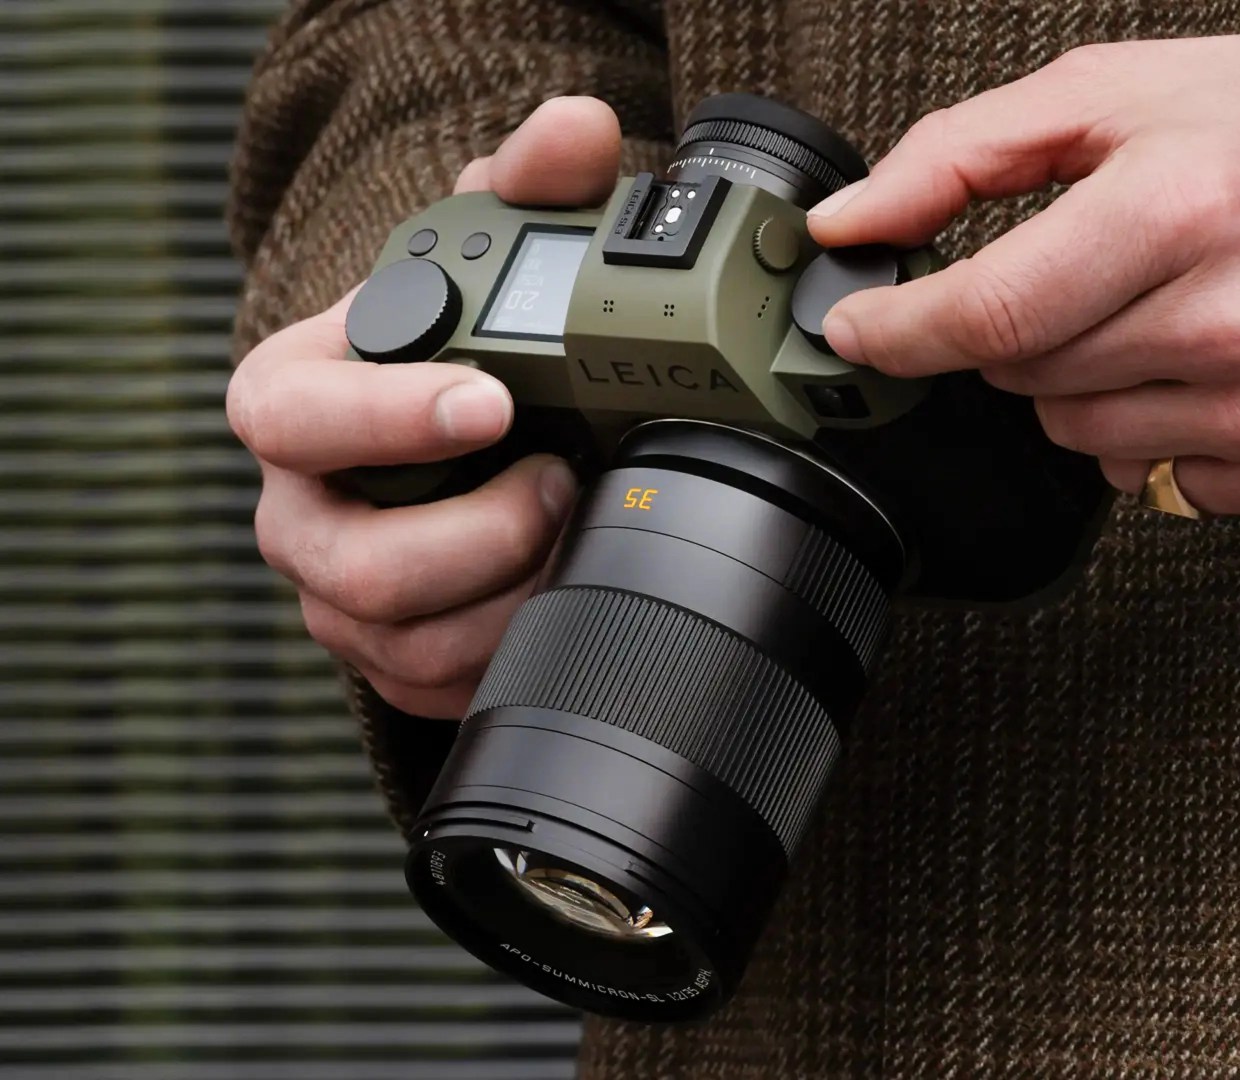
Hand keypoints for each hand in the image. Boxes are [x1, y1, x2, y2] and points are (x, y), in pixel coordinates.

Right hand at [227, 98, 623, 717]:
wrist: (457, 428)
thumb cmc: (457, 342)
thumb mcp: (485, 249)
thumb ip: (525, 182)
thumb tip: (577, 131)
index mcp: (292, 402)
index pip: (300, 419)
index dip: (392, 418)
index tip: (493, 403)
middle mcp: (299, 509)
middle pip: (361, 567)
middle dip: (484, 535)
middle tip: (564, 481)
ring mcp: (337, 597)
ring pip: (411, 643)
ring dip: (516, 594)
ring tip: (577, 528)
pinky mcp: (387, 659)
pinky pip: (446, 688)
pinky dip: (518, 647)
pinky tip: (565, 590)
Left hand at [808, 22, 1239, 514]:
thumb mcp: (1124, 89)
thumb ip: (966, 153)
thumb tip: (854, 223)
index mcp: (1184, 205)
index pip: (994, 313)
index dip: (902, 328)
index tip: (855, 324)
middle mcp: (1232, 320)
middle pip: (1028, 378)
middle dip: (1023, 329)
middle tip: (1098, 265)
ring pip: (1077, 438)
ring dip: (1085, 382)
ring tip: (1167, 308)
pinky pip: (1151, 483)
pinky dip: (1153, 432)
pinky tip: (1212, 365)